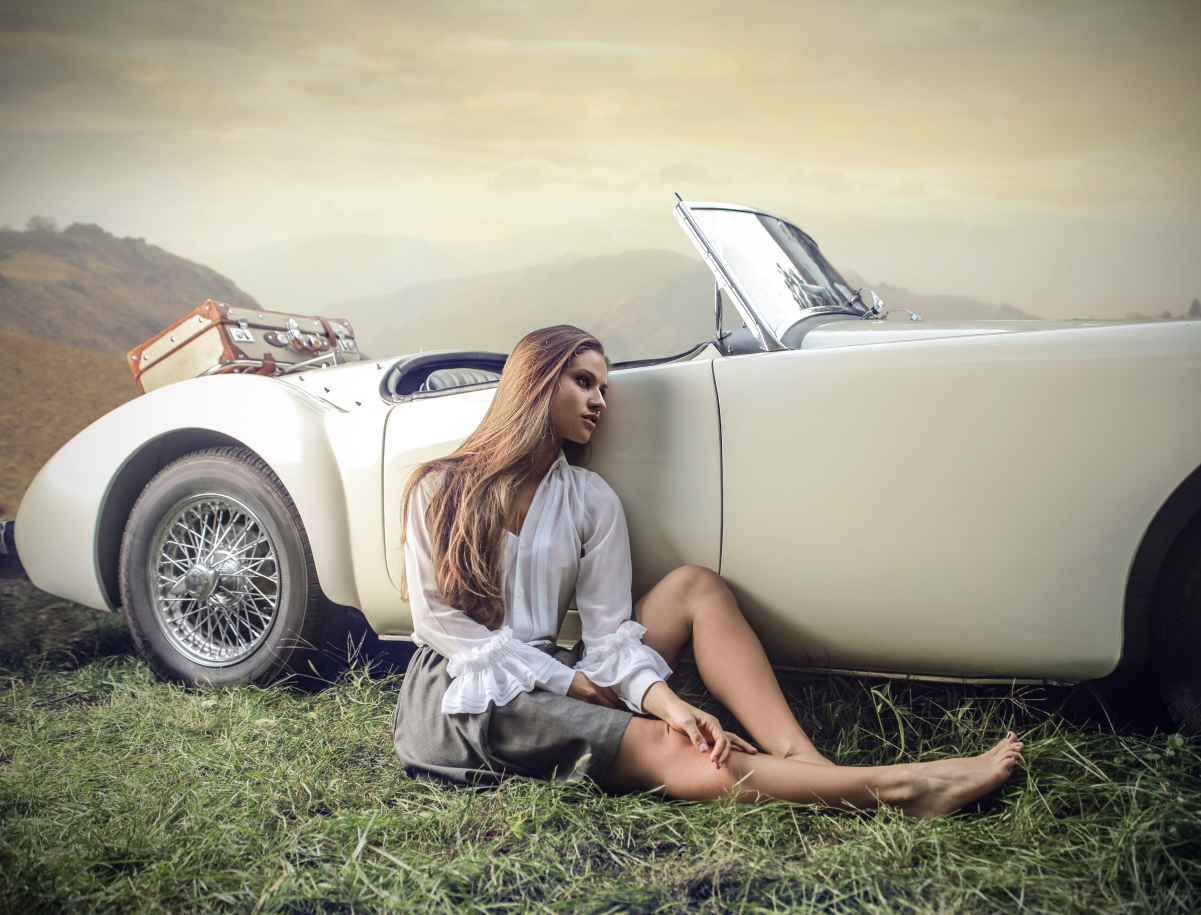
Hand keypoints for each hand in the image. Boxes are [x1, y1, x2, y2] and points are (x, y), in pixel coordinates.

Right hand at [568, 671, 619, 708]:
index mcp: (599, 687)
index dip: (618, 703)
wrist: (566, 681)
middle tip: (617, 708)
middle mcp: (595, 696)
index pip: (613, 699)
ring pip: (603, 710)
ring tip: (609, 711)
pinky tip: (599, 712)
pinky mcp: (583, 707)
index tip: (621, 704)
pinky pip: (594, 711)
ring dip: (606, 710)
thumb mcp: (594, 677)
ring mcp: (588, 703)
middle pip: (610, 707)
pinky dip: (598, 711)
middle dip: (614, 708)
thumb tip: (614, 691)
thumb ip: (604, 684)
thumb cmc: (580, 677)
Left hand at [640, 682, 758, 768]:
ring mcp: (711, 732)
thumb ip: (695, 735)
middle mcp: (714, 728)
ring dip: (729, 753)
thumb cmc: (679, 713)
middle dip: (727, 754)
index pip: (722, 739)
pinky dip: (726, 750)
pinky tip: (734, 755)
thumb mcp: (686, 723)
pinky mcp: (706, 737)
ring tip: (733, 762)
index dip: (720, 750)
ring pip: (728, 743)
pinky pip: (720, 744)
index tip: (713, 760)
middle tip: (720, 766)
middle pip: (729, 741)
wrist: (672, 708)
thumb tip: (703, 750)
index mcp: (712, 723)